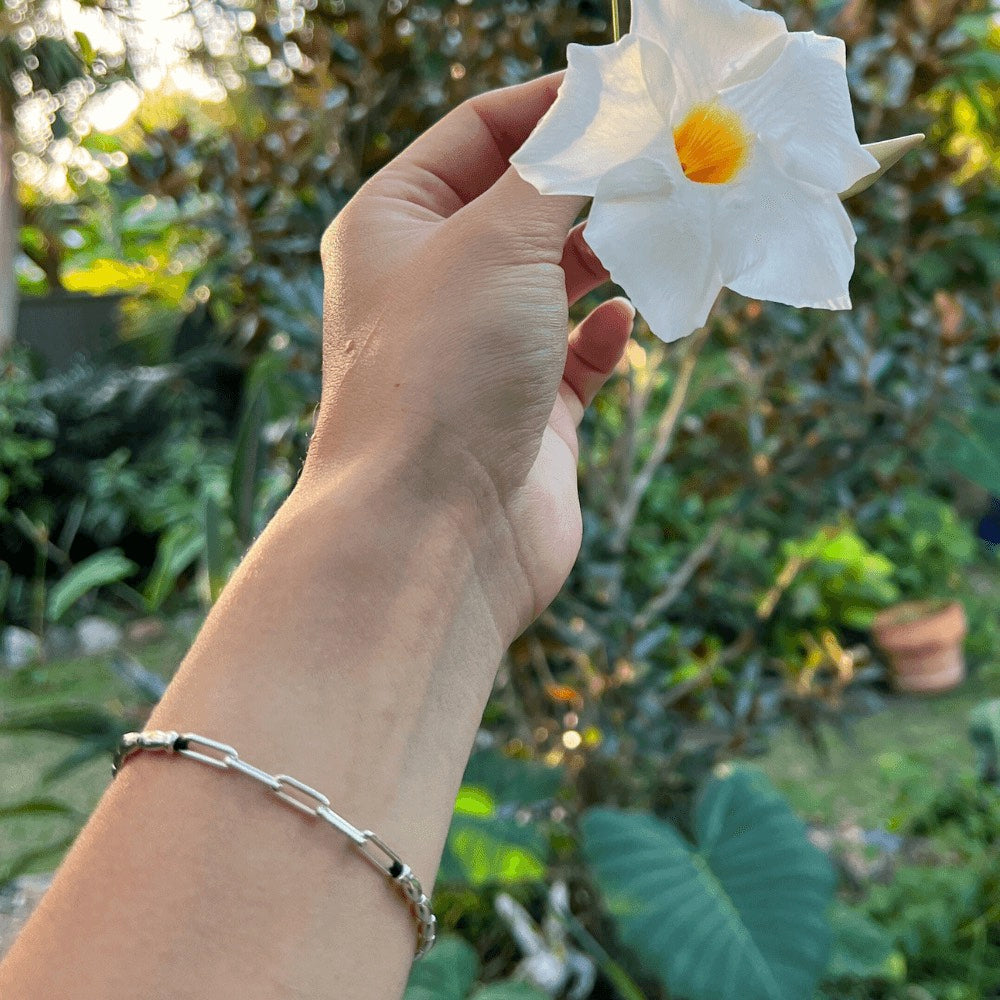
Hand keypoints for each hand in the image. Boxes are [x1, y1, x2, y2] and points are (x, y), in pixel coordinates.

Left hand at [305, 72, 634, 642]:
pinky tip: (625, 326)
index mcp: (394, 225)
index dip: (556, 104)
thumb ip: (559, 168)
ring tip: (668, 229)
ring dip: (611, 252)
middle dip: (595, 179)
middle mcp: (431, 285)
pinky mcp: (526, 414)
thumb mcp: (498, 240)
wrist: (434, 535)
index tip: (635, 89)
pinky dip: (605, 333)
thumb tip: (611, 105)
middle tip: (672, 157)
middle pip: (524, 204)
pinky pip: (576, 355)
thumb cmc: (444, 373)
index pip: (480, 132)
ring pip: (557, 277)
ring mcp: (480, 352)